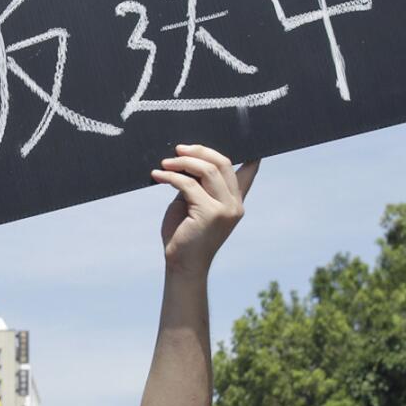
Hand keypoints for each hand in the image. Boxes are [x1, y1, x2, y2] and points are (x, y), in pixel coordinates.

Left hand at [151, 144, 257, 276]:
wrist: (182, 265)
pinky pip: (188, 185)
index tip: (245, 140)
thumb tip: (187, 159)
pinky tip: (157, 176)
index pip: (247, 173)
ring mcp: (225, 209)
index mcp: (235, 202)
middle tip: (178, 148)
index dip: (248, 155)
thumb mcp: (193, 205)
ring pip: (207, 170)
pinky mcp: (210, 213)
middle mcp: (235, 204)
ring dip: (183, 162)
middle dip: (199, 151)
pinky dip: (170, 177)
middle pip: (222, 163)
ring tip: (165, 162)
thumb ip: (197, 185)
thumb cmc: (184, 235)